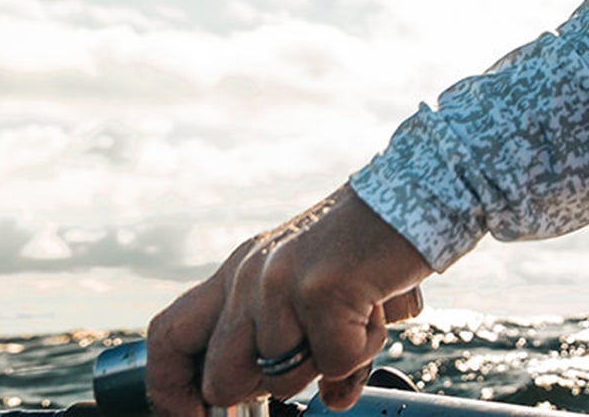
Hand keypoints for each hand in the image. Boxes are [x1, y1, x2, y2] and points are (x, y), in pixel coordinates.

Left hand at [145, 186, 431, 414]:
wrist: (421, 193)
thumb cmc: (373, 245)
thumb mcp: (319, 290)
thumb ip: (307, 344)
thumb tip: (329, 400)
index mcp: (239, 271)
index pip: (168, 336)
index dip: (170, 389)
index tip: (197, 416)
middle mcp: (249, 275)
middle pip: (220, 379)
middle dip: (266, 389)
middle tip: (313, 359)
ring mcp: (280, 282)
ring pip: (281, 380)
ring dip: (330, 363)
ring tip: (357, 314)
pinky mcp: (320, 291)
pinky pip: (335, 365)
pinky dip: (364, 350)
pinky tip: (376, 307)